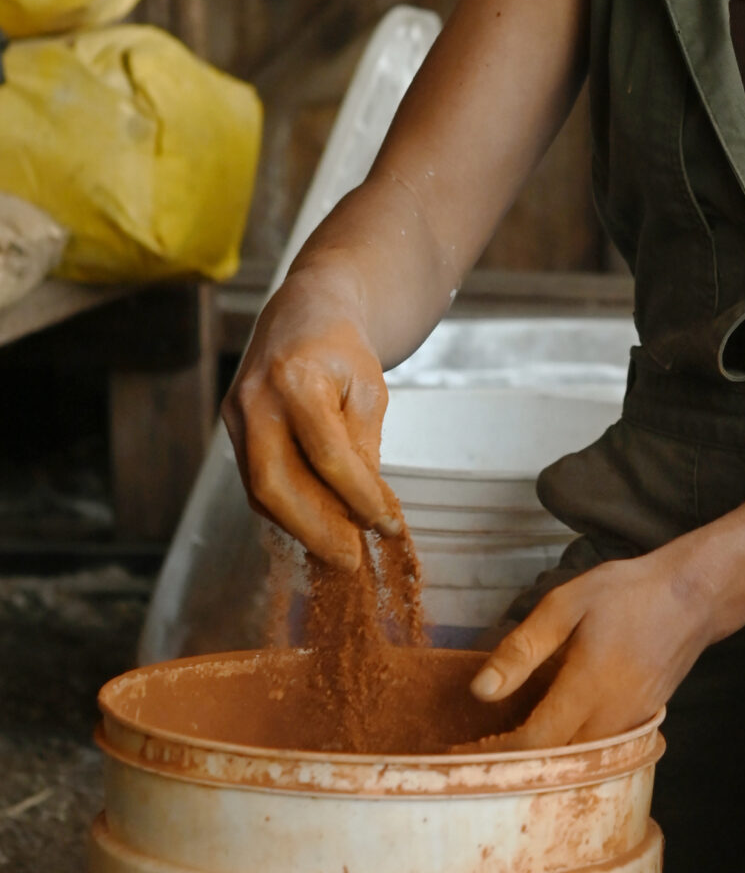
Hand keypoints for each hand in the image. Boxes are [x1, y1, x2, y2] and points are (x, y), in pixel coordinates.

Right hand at [222, 275, 399, 570]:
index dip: (360, 499)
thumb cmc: (343, 351)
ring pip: (258, 489)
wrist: (302, 313)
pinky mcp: (229, 427)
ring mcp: (235, 414)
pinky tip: (313, 525)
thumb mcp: (369, 392)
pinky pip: (254, 480)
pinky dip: (284, 508)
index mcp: (296, 380)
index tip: (387, 526)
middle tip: (350, 560)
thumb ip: (363, 448)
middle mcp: (255, 399)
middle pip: (275, 483)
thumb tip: (364, 511)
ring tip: (336, 549)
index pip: (329, 456)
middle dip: (315, 529)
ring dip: (299, 526)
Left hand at [470, 550, 712, 748]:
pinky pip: (601, 750)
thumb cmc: (628, 593)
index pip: (536, 741)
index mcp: (589, 686)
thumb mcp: (567, 604)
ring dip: (545, 761)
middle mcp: (612, 715)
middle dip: (517, 764)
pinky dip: (571, 751)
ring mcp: (631, 723)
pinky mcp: (642, 721)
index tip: (462, 754)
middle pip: (558, 763)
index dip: (497, 754)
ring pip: (581, 762)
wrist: (696, 594)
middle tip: (477, 753)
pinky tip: (551, 735)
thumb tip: (481, 691)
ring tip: (508, 746)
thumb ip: (523, 649)